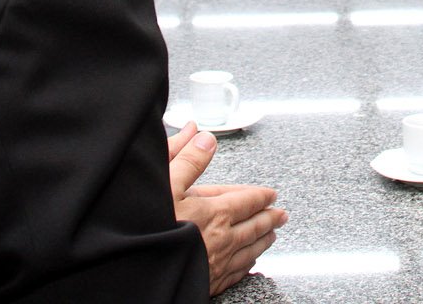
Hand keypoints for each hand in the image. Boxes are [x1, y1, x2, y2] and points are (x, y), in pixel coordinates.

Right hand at [167, 124, 287, 295]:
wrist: (140, 273)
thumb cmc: (150, 229)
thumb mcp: (165, 185)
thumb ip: (188, 160)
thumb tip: (206, 139)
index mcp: (215, 212)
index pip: (247, 201)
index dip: (261, 196)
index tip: (271, 194)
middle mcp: (222, 239)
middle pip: (254, 226)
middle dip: (269, 218)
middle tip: (281, 215)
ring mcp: (219, 263)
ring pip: (250, 250)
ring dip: (263, 240)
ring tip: (272, 235)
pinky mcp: (212, 283)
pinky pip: (238, 272)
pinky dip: (248, 264)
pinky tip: (250, 263)